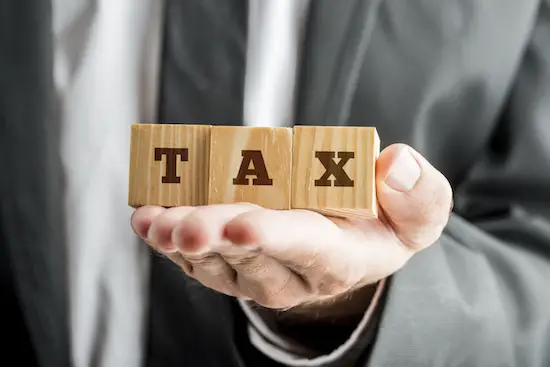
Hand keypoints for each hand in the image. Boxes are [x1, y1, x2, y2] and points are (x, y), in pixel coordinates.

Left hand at [131, 144, 452, 317]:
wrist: (349, 246)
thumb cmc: (382, 224)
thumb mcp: (419, 215)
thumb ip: (419, 196)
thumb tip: (396, 164)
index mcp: (339, 259)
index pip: (306, 250)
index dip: (275, 237)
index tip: (245, 224)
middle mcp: (292, 274)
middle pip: (249, 258)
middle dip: (217, 239)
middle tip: (187, 223)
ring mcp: (255, 272)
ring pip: (214, 262)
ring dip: (182, 240)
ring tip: (156, 222)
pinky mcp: (229, 262)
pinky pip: (195, 255)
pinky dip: (169, 236)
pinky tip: (149, 219)